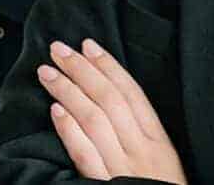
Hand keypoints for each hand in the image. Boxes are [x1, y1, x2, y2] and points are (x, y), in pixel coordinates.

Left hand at [38, 40, 185, 183]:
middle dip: (82, 70)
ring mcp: (124, 169)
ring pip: (94, 120)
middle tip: (58, 49)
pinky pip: (86, 155)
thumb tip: (115, 99)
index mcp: (160, 141)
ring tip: (48, 73)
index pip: (132, 93)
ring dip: (68, 92)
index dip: (109, 66)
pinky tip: (55, 112)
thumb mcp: (165, 162)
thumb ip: (143, 134)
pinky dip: (70, 131)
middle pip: (109, 99)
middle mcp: (143, 150)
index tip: (88, 45)